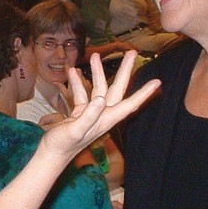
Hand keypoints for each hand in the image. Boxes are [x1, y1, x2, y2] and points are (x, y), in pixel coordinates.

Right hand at [39, 52, 158, 162]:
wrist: (50, 155)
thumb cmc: (62, 146)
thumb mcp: (75, 131)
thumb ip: (88, 116)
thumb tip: (99, 99)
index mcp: (105, 120)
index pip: (129, 104)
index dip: (143, 94)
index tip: (157, 82)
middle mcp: (102, 115)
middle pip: (116, 89)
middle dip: (124, 71)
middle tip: (131, 52)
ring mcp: (91, 113)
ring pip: (98, 88)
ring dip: (97, 72)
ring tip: (93, 56)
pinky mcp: (80, 113)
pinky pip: (82, 94)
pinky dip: (78, 83)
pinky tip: (73, 73)